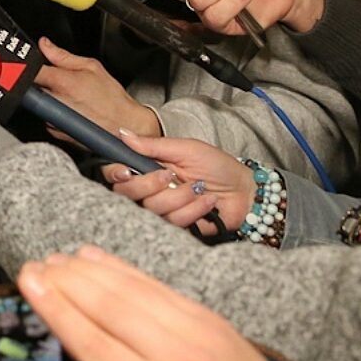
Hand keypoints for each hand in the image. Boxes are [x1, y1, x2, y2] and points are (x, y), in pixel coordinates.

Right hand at [19, 246, 289, 360]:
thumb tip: (76, 351)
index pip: (91, 342)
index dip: (55, 309)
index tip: (27, 282)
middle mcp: (175, 355)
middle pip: (107, 306)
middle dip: (66, 282)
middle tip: (33, 264)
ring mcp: (197, 331)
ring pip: (131, 288)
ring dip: (88, 270)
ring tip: (56, 258)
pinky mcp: (211, 319)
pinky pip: (158, 286)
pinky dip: (123, 269)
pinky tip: (98, 258)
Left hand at [33, 38, 159, 139]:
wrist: (124, 126)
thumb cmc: (112, 99)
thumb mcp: (91, 67)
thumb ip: (62, 55)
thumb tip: (44, 44)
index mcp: (62, 83)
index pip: (30, 70)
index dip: (29, 66)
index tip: (31, 64)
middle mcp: (54, 102)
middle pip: (32, 86)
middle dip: (40, 82)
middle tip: (57, 81)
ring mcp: (53, 120)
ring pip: (38, 103)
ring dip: (47, 98)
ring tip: (68, 97)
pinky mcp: (55, 132)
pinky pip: (45, 118)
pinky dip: (53, 113)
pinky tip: (69, 110)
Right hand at [101, 132, 253, 235]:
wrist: (244, 192)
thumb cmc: (218, 166)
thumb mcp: (186, 149)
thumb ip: (153, 145)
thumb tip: (123, 134)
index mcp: (149, 168)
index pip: (117, 174)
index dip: (115, 174)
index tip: (126, 171)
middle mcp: (151, 190)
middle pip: (127, 194)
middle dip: (150, 185)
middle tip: (171, 176)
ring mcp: (163, 210)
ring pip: (153, 208)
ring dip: (180, 196)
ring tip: (198, 188)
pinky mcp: (177, 227)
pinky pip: (174, 222)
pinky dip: (194, 209)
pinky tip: (207, 203)